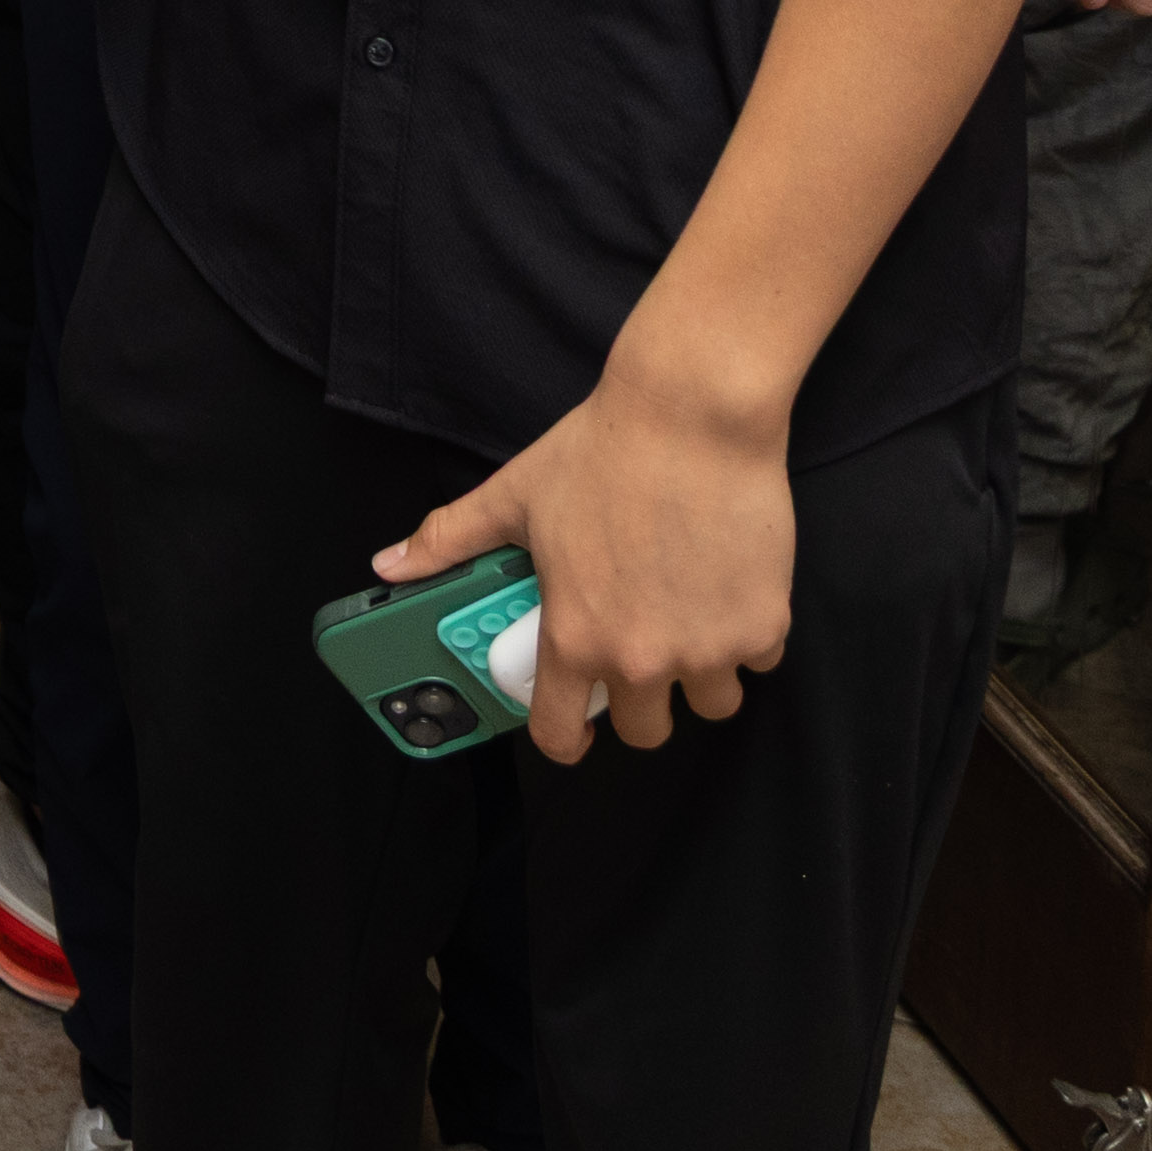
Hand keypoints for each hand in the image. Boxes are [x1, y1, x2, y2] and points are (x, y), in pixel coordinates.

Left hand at [369, 356, 793, 765]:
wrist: (693, 414)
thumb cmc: (602, 452)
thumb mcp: (514, 496)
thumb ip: (450, 540)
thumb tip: (388, 565)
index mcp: (576, 637)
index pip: (561, 734)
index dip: (564, 736)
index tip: (574, 724)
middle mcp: (643, 658)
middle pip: (648, 732)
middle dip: (641, 704)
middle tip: (637, 655)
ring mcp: (708, 648)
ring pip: (709, 704)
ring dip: (699, 676)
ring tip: (688, 623)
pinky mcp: (763, 625)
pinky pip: (757, 661)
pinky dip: (747, 638)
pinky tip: (727, 592)